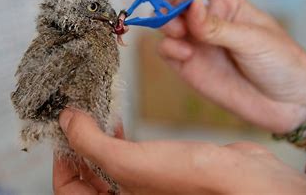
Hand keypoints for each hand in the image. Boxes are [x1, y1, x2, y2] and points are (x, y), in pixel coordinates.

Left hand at [53, 109, 305, 193]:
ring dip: (97, 141)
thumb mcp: (128, 163)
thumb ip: (90, 143)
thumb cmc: (193, 183)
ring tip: (95, 119)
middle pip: (86, 176)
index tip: (61, 133)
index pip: (68, 190)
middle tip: (77, 120)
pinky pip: (126, 157)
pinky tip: (119, 124)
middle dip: (79, 147)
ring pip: (105, 164)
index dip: (60, 161)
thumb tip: (66, 120)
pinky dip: (118, 140)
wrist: (245, 181)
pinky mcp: (158, 172)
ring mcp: (143, 188)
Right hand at [157, 0, 305, 132]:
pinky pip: (166, 50)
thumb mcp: (253, 39)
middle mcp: (206, 18)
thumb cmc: (281, 62)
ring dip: (164, 22)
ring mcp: (195, 42)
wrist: (288, 104)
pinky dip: (168, 48)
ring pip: (165, 22)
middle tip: (173, 11)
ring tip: (178, 31)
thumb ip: (217, 26)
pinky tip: (186, 54)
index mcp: (227, 2)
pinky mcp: (188, 65)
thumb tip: (189, 6)